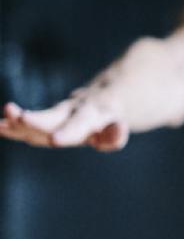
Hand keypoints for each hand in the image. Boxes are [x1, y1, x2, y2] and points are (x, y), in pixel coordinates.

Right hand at [0, 95, 128, 149]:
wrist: (100, 98)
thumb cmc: (109, 121)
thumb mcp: (116, 128)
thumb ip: (115, 134)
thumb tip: (118, 129)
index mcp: (92, 114)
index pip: (80, 124)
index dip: (68, 132)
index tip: (55, 140)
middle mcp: (71, 111)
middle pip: (52, 116)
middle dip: (36, 120)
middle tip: (20, 117)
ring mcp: (56, 113)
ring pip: (38, 117)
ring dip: (19, 120)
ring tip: (0, 123)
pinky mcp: (45, 117)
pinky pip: (28, 123)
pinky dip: (13, 125)